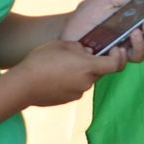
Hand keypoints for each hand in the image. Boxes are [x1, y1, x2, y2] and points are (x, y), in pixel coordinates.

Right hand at [11, 40, 136, 107]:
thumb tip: (88, 52)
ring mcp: (79, 92)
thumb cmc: (42, 60)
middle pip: (99, 71)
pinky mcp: (70, 99)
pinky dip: (70, 81)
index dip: (119, 57)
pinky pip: (75, 87)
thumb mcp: (62, 45)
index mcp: (90, 67)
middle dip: (93, 63)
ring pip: (86, 79)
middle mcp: (88, 82)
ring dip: (79, 72)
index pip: (116, 64)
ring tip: (59, 65)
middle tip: (77, 54)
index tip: (116, 49)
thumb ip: (79, 47)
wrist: (24, 85)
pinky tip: (54, 76)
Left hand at [61, 0, 143, 62]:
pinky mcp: (107, 62)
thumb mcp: (107, 1)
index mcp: (132, 27)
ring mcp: (119, 53)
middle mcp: (129, 42)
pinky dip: (122, 57)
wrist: (66, 28)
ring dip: (141, 45)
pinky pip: (121, 65)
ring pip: (140, 56)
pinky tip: (117, 48)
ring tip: (134, 33)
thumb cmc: (87, 15)